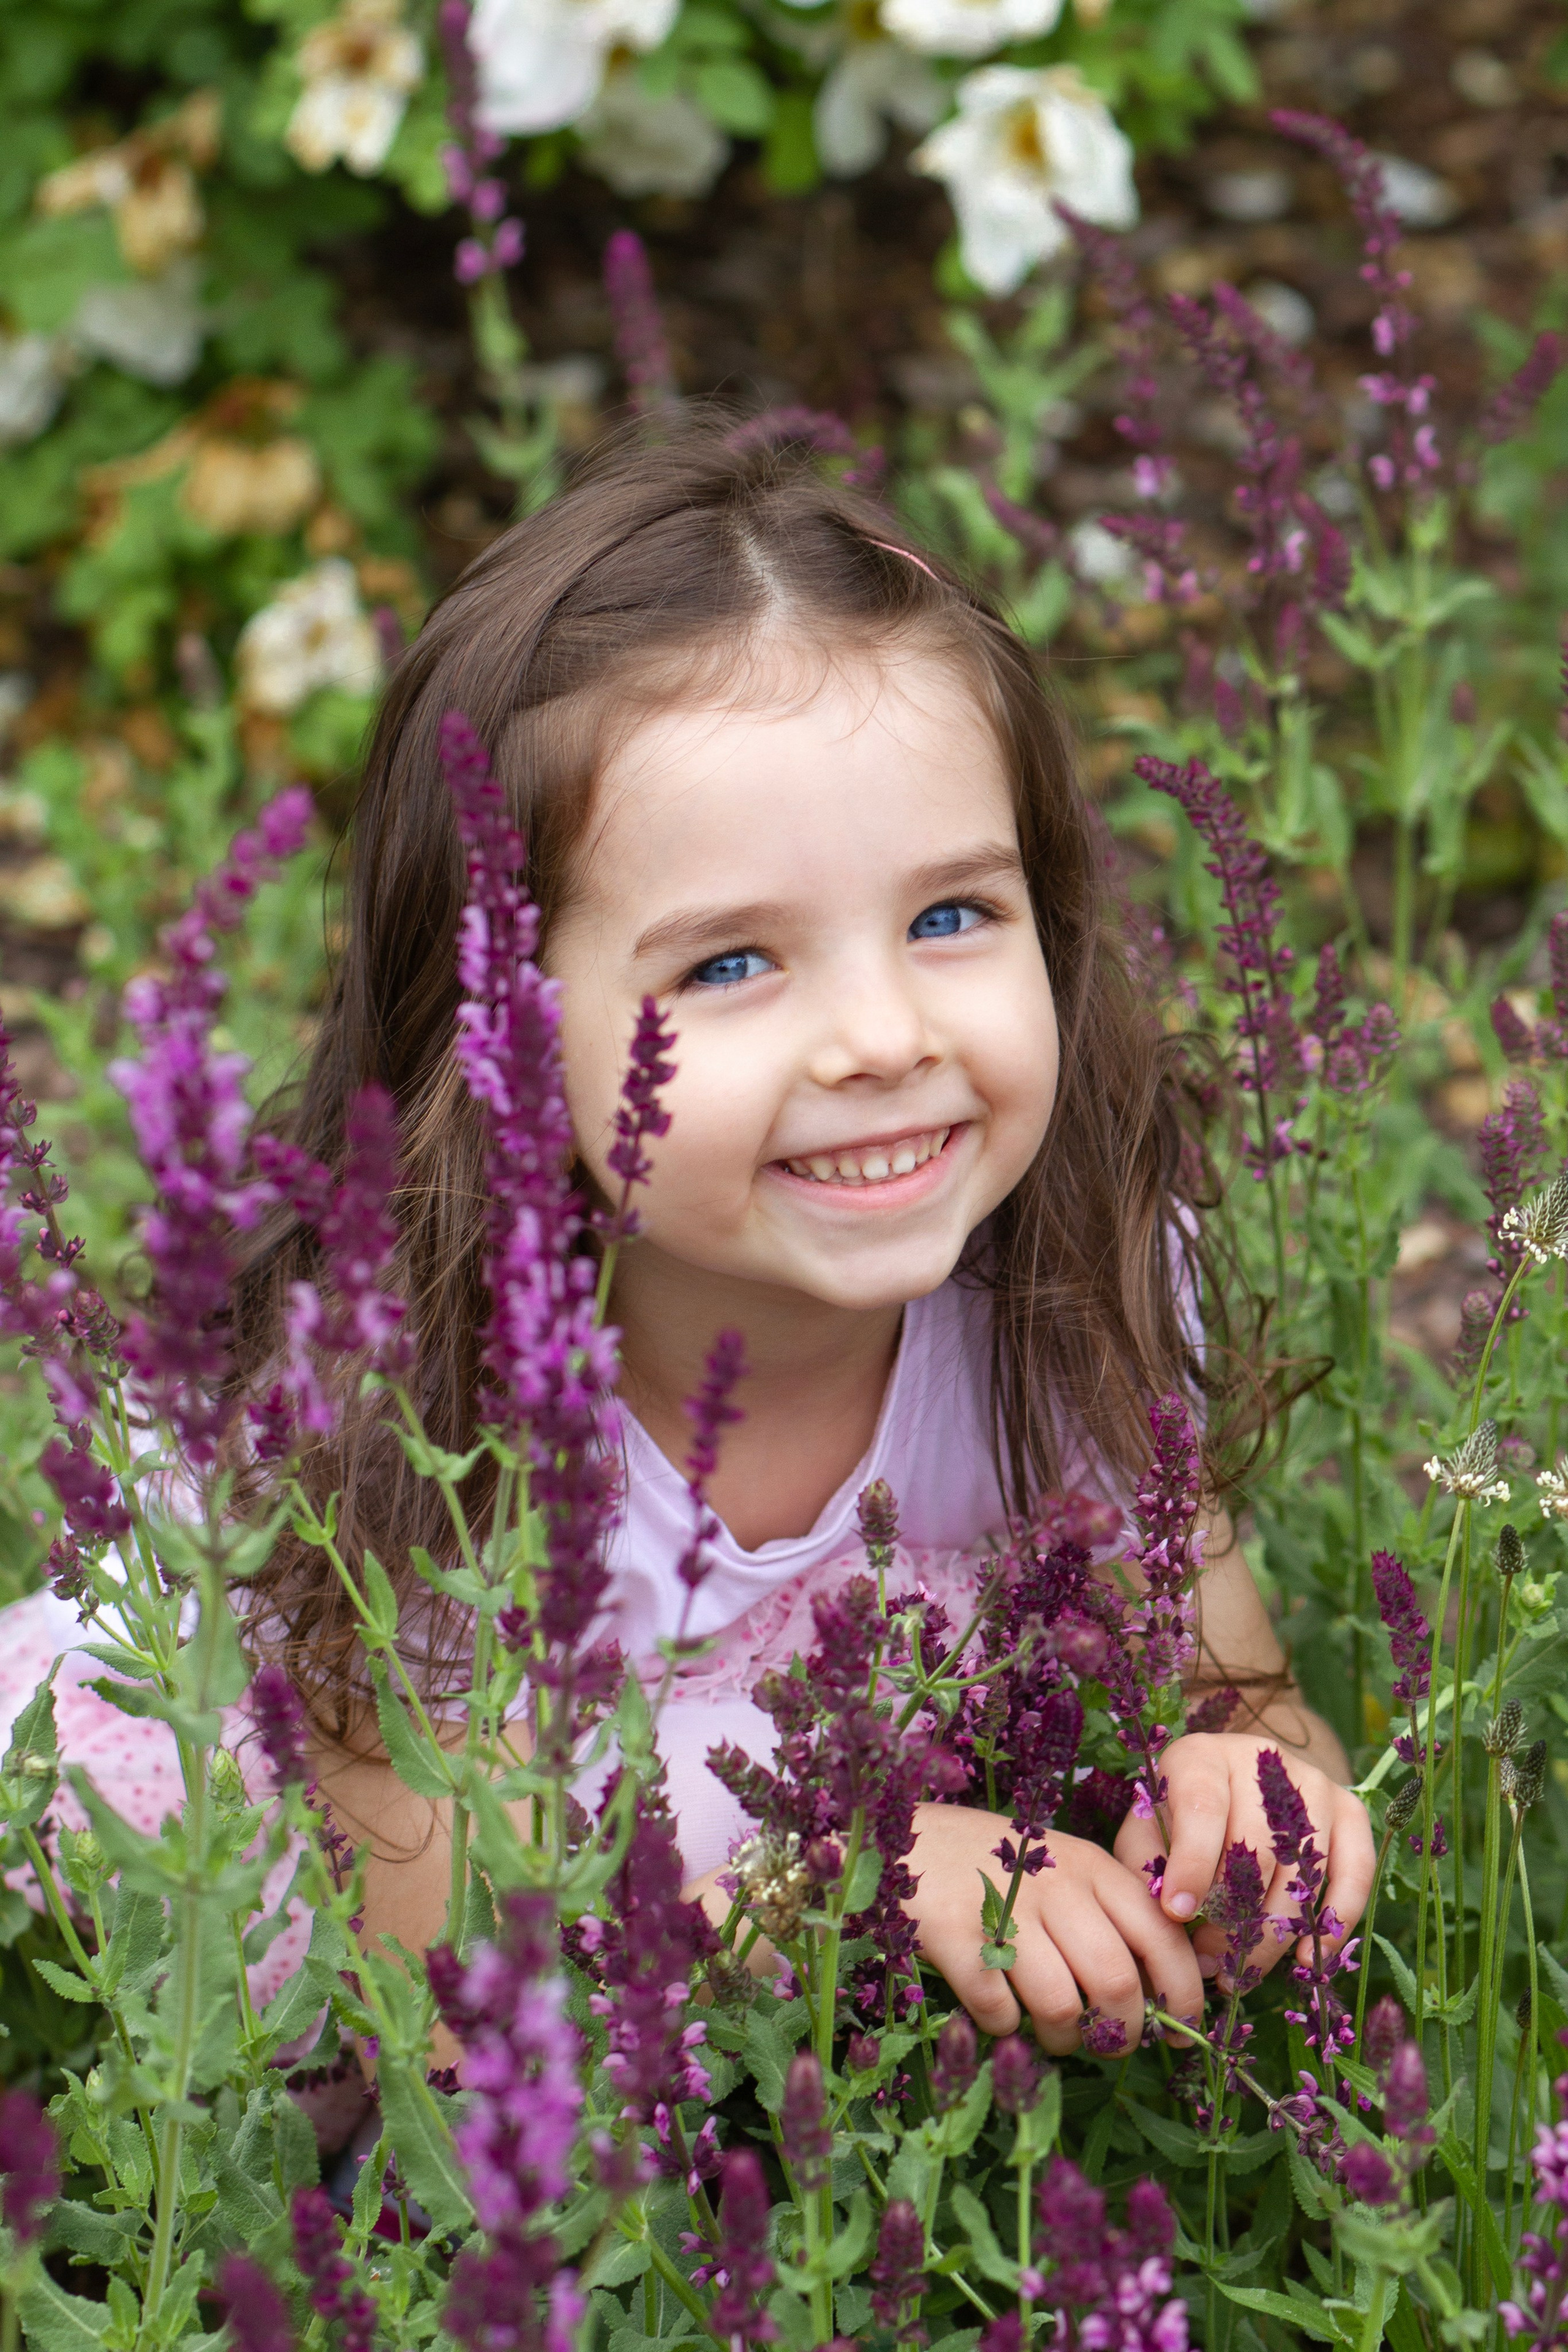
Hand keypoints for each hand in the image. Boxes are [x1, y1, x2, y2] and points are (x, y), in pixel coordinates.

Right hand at [905, 1801, 1205, 2054]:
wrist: (911, 1838)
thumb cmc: (1001, 1863)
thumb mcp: (1066, 1869)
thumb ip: (1111, 1915)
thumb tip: (1160, 1991)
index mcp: (1094, 1868)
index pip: (1162, 1936)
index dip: (1182, 1992)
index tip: (1180, 2030)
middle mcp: (1057, 1885)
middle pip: (1116, 1982)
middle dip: (1121, 2032)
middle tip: (1109, 2043)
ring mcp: (1003, 1910)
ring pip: (1061, 2007)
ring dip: (1064, 2041)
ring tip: (1054, 2036)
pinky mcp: (953, 1937)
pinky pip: (1000, 2012)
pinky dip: (1007, 2029)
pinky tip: (1001, 2012)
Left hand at [1114, 1732, 1375, 1990]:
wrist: (1232, 1781)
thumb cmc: (1177, 1817)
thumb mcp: (1147, 1829)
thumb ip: (1147, 1862)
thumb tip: (1169, 1913)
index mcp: (1202, 1757)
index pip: (1204, 1807)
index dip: (1193, 1864)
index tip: (1178, 1913)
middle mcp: (1263, 1761)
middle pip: (1259, 1845)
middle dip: (1233, 1915)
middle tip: (1209, 1961)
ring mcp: (1313, 1782)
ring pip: (1304, 1867)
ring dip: (1274, 1930)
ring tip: (1243, 1970)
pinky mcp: (1349, 1809)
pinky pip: (1355, 1870)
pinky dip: (1335, 1919)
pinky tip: (1307, 1957)